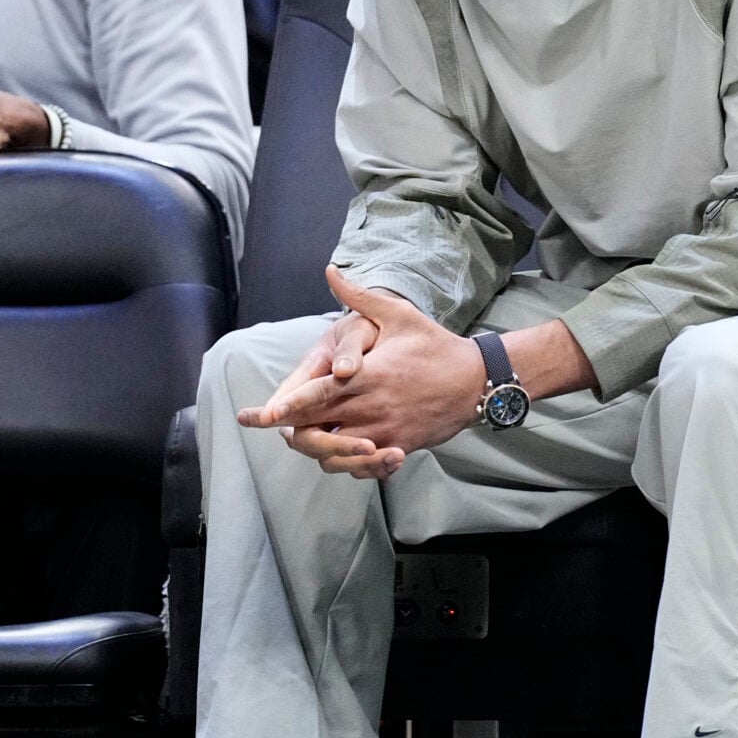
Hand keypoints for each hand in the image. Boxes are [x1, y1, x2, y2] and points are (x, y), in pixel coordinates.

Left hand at [240, 268, 487, 478]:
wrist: (478, 382)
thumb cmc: (437, 346)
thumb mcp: (399, 315)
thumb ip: (359, 297)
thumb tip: (330, 271)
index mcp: (366, 376)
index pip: (315, 395)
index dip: (284, 406)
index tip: (259, 414)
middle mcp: (370, 408)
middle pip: (315, 429)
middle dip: (288, 431)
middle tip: (271, 424)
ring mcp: (384, 432)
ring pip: (334, 454)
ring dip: (315, 448)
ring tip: (302, 437)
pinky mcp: (398, 447)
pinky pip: (362, 465)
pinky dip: (345, 461)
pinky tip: (339, 449)